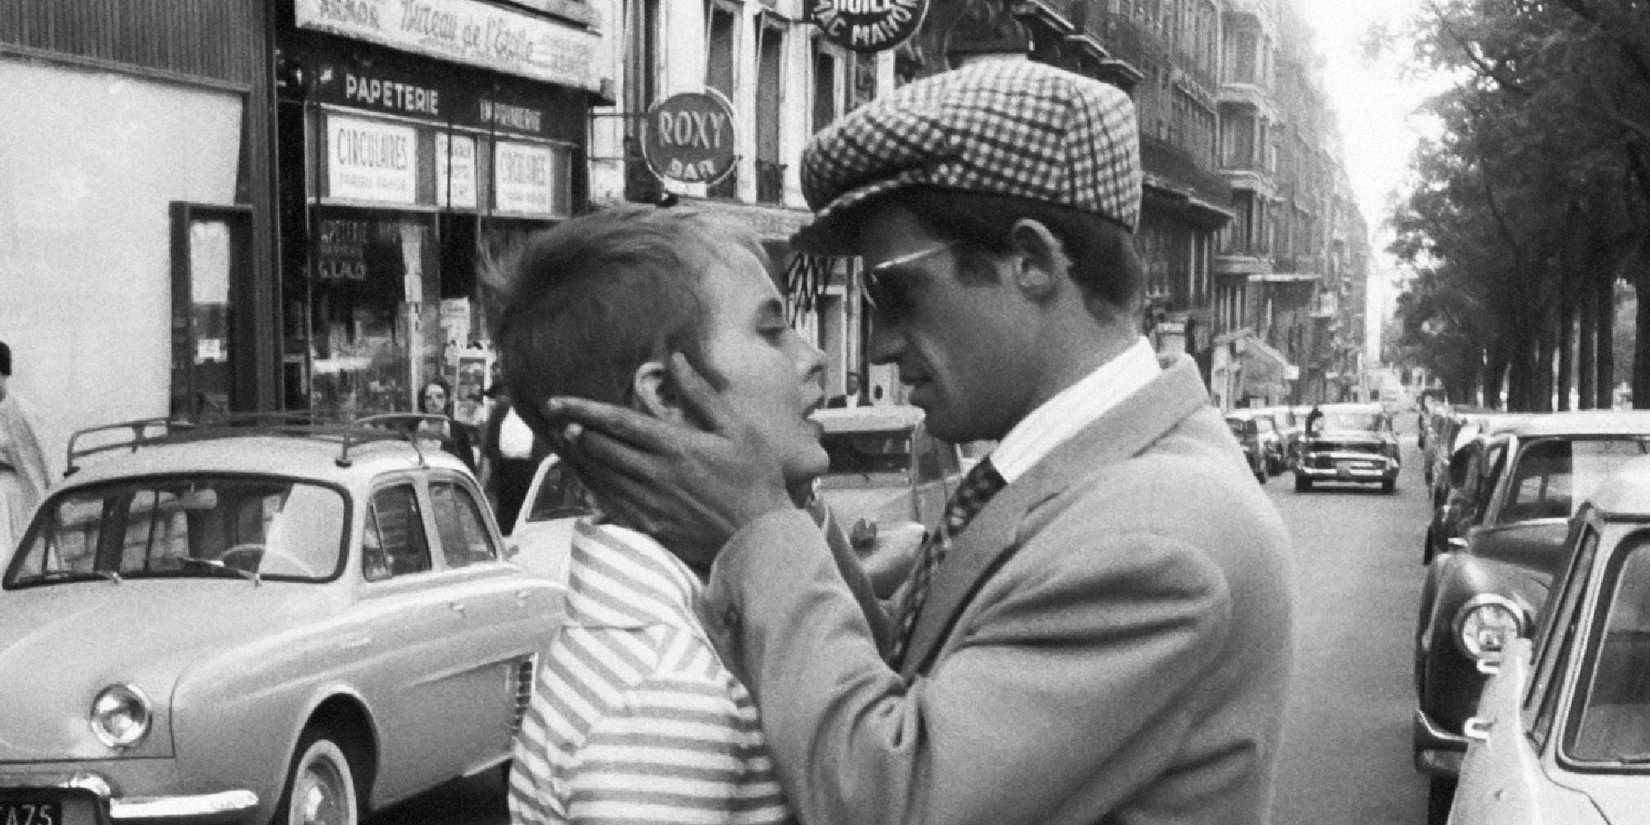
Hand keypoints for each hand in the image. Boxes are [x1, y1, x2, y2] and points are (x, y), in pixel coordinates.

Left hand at [545, 353, 795, 559]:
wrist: (759, 538)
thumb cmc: (755, 479)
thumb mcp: (738, 430)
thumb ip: (702, 395)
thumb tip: (676, 360)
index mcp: (675, 445)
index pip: (616, 421)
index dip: (582, 409)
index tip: (556, 401)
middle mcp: (655, 473)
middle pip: (600, 448)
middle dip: (573, 430)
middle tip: (553, 418)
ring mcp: (649, 503)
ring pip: (599, 476)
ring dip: (577, 457)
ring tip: (561, 442)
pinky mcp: (649, 526)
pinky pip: (609, 503)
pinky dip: (592, 487)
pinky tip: (584, 478)